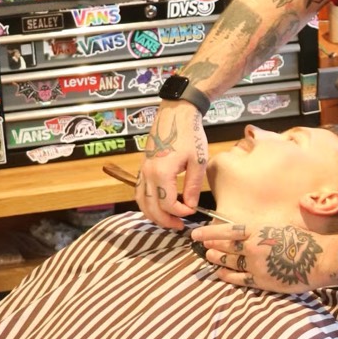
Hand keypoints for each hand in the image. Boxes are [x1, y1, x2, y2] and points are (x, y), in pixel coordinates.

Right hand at [136, 101, 208, 228]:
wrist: (176, 113)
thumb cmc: (189, 134)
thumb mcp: (198, 161)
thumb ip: (192, 185)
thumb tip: (191, 205)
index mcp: (162, 172)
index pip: (168, 204)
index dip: (181, 212)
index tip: (193, 211)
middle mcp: (148, 173)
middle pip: (151, 207)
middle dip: (165, 220)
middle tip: (180, 225)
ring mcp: (143, 170)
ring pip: (141, 201)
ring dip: (153, 215)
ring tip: (168, 220)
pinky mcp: (143, 167)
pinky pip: (139, 191)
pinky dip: (146, 203)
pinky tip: (158, 206)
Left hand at [189, 222, 330, 294]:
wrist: (320, 258)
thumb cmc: (304, 240)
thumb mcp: (281, 226)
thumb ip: (262, 230)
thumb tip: (249, 231)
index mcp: (258, 231)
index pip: (227, 231)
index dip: (210, 233)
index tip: (196, 235)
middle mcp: (253, 247)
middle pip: (226, 248)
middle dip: (212, 247)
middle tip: (203, 247)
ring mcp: (256, 266)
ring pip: (230, 263)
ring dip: (217, 260)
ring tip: (209, 258)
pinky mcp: (262, 281)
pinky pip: (239, 279)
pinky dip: (227, 276)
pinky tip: (220, 274)